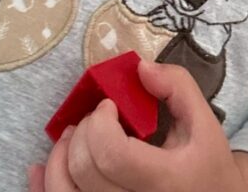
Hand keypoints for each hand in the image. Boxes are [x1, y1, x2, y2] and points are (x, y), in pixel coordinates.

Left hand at [28, 59, 247, 191]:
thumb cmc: (206, 162)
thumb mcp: (203, 121)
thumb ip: (177, 86)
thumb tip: (140, 67)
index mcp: (164, 181)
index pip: (112, 154)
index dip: (101, 122)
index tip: (109, 106)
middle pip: (85, 170)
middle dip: (82, 132)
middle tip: (97, 118)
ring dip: (59, 156)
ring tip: (73, 136)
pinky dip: (44, 186)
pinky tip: (41, 168)